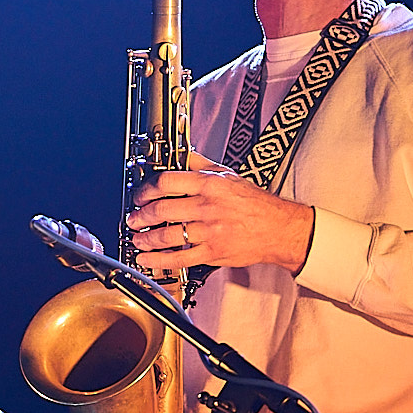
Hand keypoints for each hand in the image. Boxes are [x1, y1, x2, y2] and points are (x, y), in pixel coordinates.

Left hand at [125, 155, 315, 275]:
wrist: (280, 229)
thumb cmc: (256, 203)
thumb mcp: (229, 175)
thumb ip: (202, 164)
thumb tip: (183, 152)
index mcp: (210, 185)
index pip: (167, 182)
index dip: (146, 189)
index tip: (139, 194)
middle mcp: (207, 207)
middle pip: (162, 209)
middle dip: (140, 215)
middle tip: (132, 218)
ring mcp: (209, 231)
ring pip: (167, 236)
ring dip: (145, 238)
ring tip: (137, 238)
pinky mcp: (212, 253)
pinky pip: (179, 258)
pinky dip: (158, 260)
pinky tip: (147, 259)